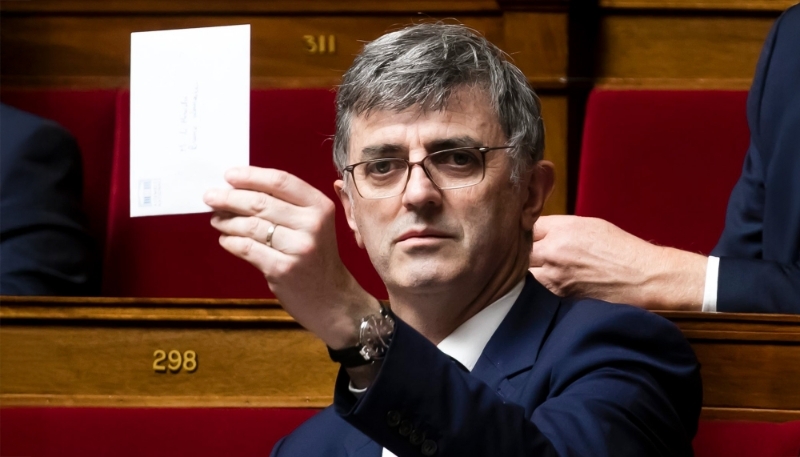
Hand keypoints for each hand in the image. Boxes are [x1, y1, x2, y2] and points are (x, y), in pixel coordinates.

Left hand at [204, 166, 377, 347]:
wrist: (331, 298)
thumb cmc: (315, 256)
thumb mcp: (313, 224)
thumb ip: (285, 205)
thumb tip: (241, 189)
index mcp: (320, 206)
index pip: (281, 182)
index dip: (251, 176)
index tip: (228, 175)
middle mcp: (312, 224)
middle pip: (261, 202)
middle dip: (229, 198)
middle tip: (210, 197)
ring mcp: (299, 248)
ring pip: (250, 225)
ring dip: (226, 221)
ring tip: (217, 220)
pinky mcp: (283, 269)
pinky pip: (246, 248)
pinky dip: (230, 242)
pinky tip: (226, 240)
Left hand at [529, 216, 705, 310]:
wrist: (644, 278)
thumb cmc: (621, 250)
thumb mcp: (591, 226)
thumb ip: (560, 228)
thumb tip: (537, 231)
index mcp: (563, 229)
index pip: (527, 226)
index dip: (526, 231)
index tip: (528, 235)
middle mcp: (555, 251)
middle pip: (520, 249)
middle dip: (522, 251)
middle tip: (529, 254)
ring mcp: (555, 276)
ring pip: (524, 272)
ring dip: (528, 270)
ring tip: (538, 270)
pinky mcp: (560, 296)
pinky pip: (537, 290)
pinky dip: (539, 287)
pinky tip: (549, 284)